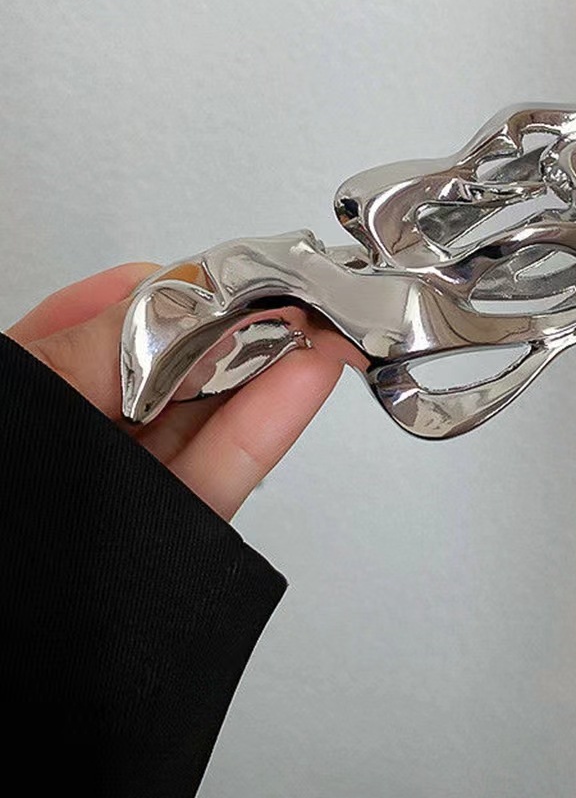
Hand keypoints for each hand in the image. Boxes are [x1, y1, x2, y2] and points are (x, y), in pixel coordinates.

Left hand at [6, 263, 342, 519]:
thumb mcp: (17, 412)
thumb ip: (83, 352)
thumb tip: (163, 292)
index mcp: (30, 398)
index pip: (105, 324)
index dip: (168, 293)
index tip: (221, 272)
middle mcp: (81, 439)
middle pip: (170, 365)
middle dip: (233, 323)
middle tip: (287, 291)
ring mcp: (130, 486)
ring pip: (208, 413)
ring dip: (270, 362)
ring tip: (317, 322)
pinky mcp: (175, 530)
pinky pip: (227, 467)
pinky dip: (272, 420)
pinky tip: (307, 374)